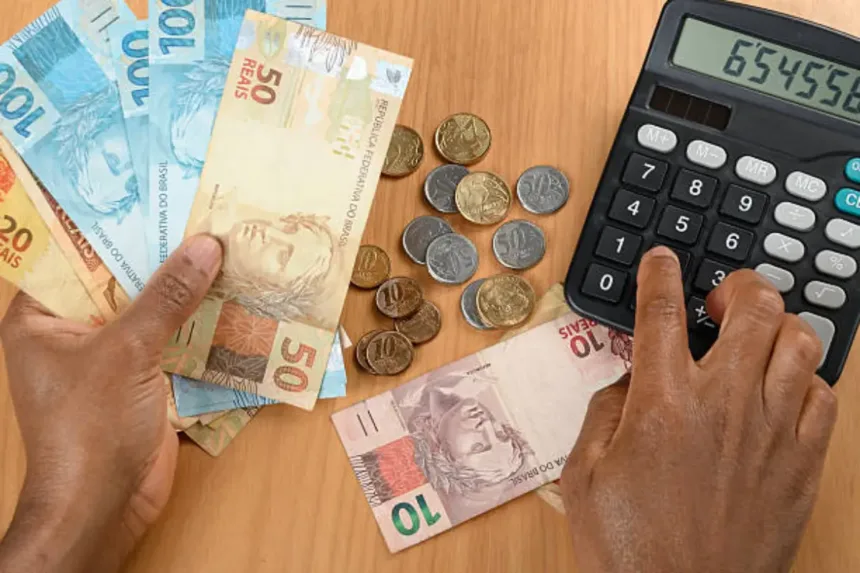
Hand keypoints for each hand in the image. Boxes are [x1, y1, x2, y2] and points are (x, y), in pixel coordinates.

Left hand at [0, 235, 221, 572]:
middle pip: (119, 278)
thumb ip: (166, 298)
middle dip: (159, 252)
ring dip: (184, 286)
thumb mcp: (125, 352)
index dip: (110, 222)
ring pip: (150, 308)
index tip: (152, 190)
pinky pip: (171, 337)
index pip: (73, 254)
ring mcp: (110, 355)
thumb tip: (206, 245)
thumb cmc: (88, 427)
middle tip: (200, 210)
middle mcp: (73, 330)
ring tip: (224, 243)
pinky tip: (231, 296)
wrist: (103, 505)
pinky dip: (197, 321)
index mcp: (41, 317)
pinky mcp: (143, 377)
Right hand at [561, 246, 837, 572]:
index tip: (662, 259)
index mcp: (662, 403)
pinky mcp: (802, 465)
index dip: (660, 274)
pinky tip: (783, 390)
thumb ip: (606, 411)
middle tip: (721, 295)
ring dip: (778, 324)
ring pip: (801, 342)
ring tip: (757, 335)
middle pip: (753, 308)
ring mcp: (771, 433)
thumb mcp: (584, 473)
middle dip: (738, 284)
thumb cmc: (630, 546)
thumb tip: (629, 378)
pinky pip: (825, 397)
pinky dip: (806, 379)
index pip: (661, 311)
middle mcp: (724, 405)